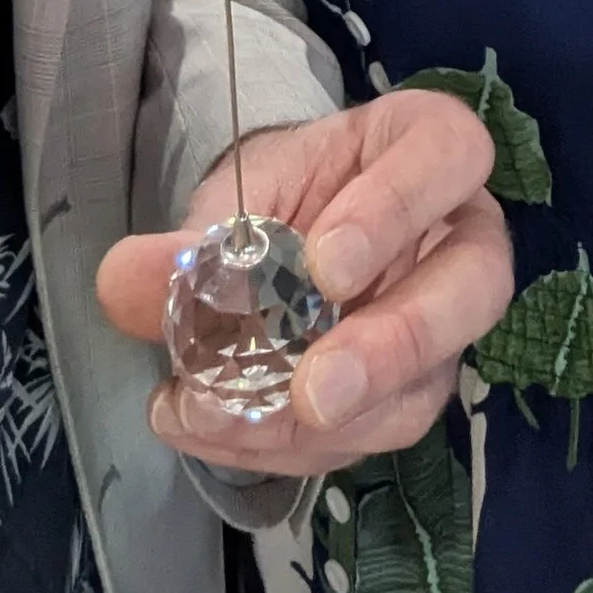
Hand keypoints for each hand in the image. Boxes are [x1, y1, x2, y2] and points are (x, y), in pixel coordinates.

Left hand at [96, 89, 510, 477]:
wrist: (289, 237)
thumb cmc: (286, 193)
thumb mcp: (238, 193)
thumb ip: (192, 239)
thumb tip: (122, 282)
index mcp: (430, 147)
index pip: (447, 156)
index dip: (392, 214)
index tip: (323, 266)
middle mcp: (464, 235)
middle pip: (470, 287)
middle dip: (387, 349)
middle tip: (312, 393)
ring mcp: (449, 325)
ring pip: (425, 385)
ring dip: (327, 424)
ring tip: (222, 422)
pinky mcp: (414, 393)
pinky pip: (371, 435)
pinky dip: (292, 445)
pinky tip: (220, 433)